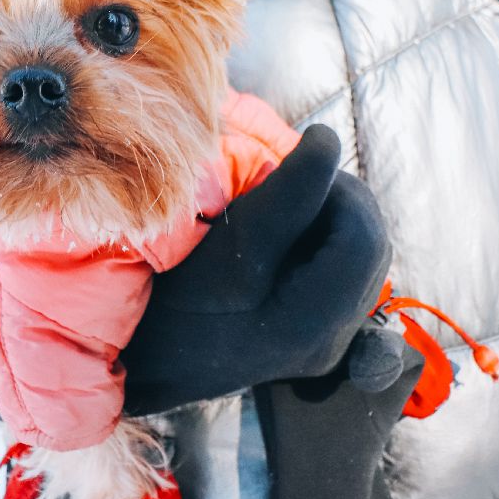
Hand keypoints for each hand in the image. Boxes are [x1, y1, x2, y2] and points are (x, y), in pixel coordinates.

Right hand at [121, 125, 393, 415]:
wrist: (132, 357)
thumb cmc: (162, 300)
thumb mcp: (223, 245)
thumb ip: (286, 197)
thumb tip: (328, 141)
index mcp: (312, 326)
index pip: (362, 237)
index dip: (336, 184)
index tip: (294, 157)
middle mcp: (329, 343)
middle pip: (367, 244)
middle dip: (333, 199)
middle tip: (283, 177)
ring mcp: (323, 342)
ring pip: (356, 254)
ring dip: (327, 215)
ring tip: (277, 202)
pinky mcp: (313, 333)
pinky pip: (338, 270)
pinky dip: (318, 237)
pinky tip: (278, 233)